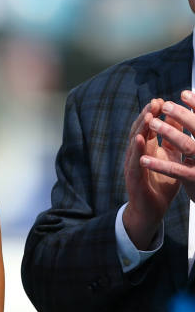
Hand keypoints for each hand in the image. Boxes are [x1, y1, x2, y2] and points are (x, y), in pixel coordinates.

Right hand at [126, 97, 181, 247]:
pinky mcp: (132, 177)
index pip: (149, 128)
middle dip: (147, 115)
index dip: (154, 114)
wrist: (150, 211)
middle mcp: (137, 154)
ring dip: (141, 128)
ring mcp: (133, 164)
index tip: (162, 101)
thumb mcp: (170, 161)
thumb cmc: (160, 186)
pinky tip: (140, 138)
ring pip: (134, 142)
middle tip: (155, 102)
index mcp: (147, 150)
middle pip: (140, 130)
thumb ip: (173, 143)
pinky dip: (136, 148)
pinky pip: (134, 160)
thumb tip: (179, 124)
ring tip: (148, 115)